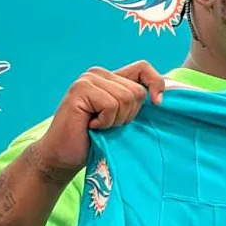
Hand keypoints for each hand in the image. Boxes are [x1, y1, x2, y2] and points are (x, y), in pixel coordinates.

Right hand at [34, 61, 164, 172]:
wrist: (63, 157)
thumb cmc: (94, 141)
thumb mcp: (122, 119)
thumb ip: (135, 103)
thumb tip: (162, 98)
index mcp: (110, 77)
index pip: (144, 68)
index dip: (156, 84)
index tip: (157, 104)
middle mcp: (98, 73)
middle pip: (138, 91)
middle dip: (129, 115)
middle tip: (107, 125)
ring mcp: (88, 80)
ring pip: (126, 98)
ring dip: (116, 121)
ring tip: (98, 126)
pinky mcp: (80, 90)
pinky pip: (111, 105)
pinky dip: (105, 122)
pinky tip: (90, 126)